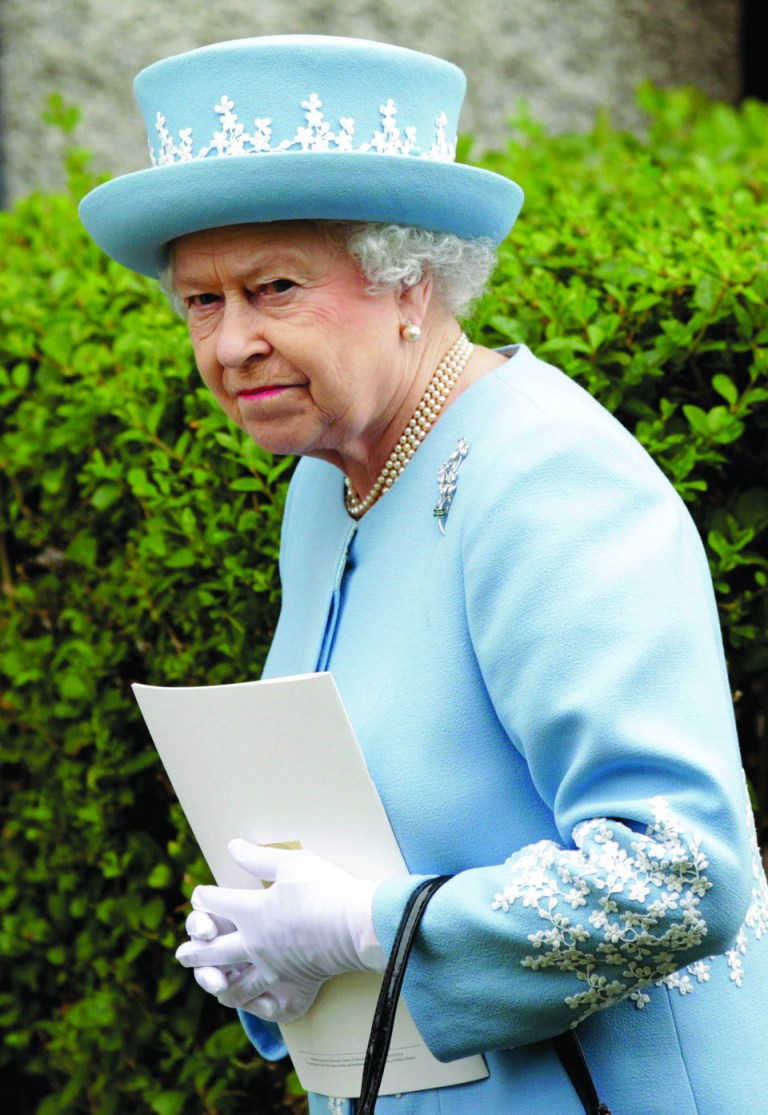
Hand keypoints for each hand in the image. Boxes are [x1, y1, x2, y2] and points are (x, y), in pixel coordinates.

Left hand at [176, 841, 384, 1021]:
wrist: (357, 923)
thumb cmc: (325, 888)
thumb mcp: (291, 864)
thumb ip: (258, 858)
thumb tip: (232, 846)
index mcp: (251, 911)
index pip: (215, 903)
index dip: (205, 896)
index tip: (201, 893)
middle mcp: (254, 943)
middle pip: (214, 950)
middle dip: (196, 949)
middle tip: (182, 954)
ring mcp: (272, 967)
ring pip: (236, 983)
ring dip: (219, 982)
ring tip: (211, 984)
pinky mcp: (293, 983)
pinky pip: (269, 1002)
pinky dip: (258, 1006)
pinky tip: (253, 1006)